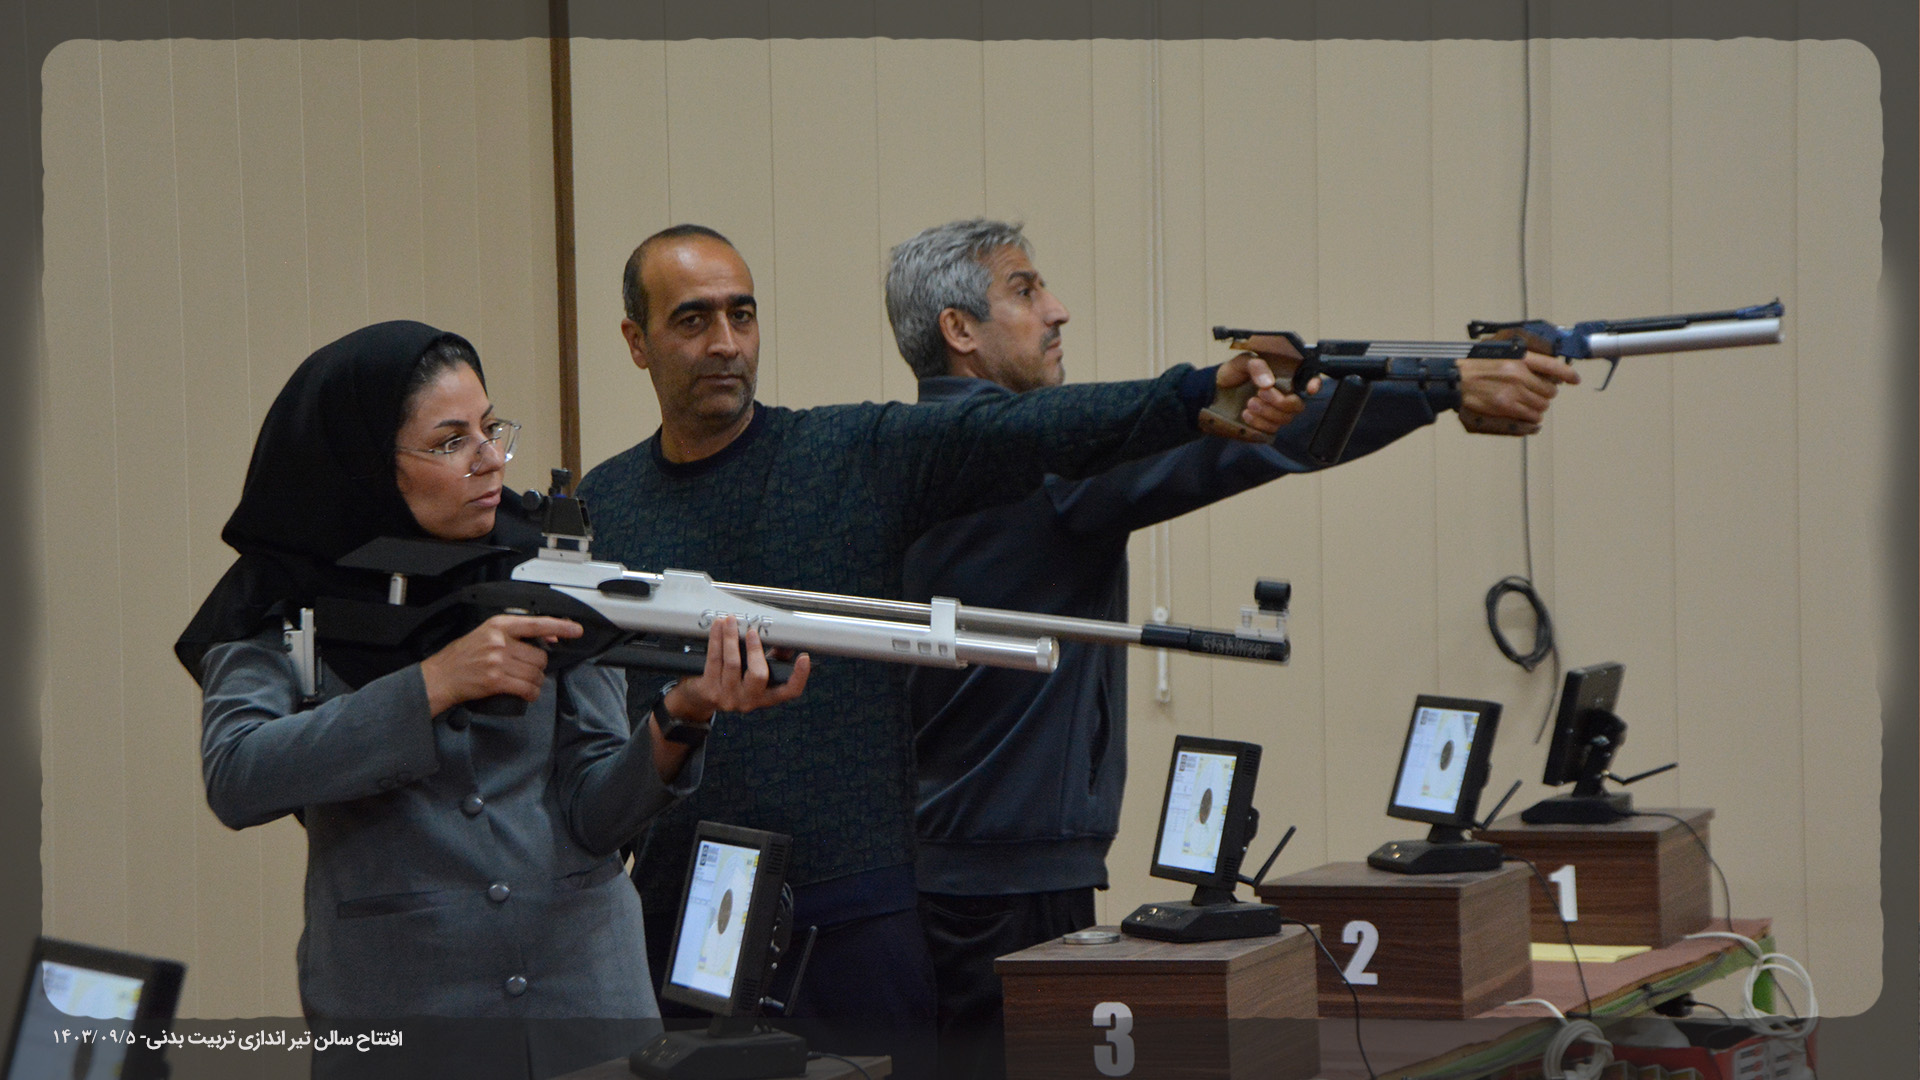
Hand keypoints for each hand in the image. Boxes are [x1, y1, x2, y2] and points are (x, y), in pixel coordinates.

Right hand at [419, 614, 582, 715]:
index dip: (560, 626)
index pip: (537, 623)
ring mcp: (498, 661)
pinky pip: (527, 688)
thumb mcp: (487, 635)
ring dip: (536, 681)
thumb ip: (517, 635)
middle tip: (528, 669)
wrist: (441, 676)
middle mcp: (500, 642)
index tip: (576, 629)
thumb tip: (550, 638)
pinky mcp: (496, 681)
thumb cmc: (463, 656)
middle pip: (539, 655)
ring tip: (525, 682)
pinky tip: (527, 693)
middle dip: (538, 665)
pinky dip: (531, 693)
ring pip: (536, 673)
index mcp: (499, 626)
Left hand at [661, 615, 810, 723]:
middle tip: (752, 631)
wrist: (700, 698)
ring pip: (732, 663)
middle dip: (755, 650)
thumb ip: (773, 659)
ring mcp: (728, 698)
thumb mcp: (755, 673)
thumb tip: (786, 642)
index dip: (799, 676)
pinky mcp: (709, 690)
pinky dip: (716, 640)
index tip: (804, 658)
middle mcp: (749, 701)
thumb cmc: (733, 680)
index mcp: (765, 697)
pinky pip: (714, 660)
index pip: (789, 692)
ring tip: (731, 620)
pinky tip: (718, 627)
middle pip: (758, 675)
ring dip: (731, 638)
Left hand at [1197, 353, 1320, 441]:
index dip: (1314, 383)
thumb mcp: (1241, 362)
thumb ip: (1255, 365)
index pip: (1308, 378)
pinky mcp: (1267, 426)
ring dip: (1267, 412)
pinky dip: (1259, 423)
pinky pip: (1272, 429)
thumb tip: (1268, 382)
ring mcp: (1276, 412)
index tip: (1310, 388)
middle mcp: (1284, 394)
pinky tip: (1246, 414)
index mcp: (1283, 374)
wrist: (1214, 393)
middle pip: (1298, 404)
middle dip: (1280, 401)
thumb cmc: (1231, 374)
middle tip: (1261, 393)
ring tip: (1249, 403)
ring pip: (1285, 419)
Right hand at [1456, 351, 1579, 434]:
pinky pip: (1531, 416)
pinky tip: (1525, 413)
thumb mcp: (1501, 351)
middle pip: (1550, 390)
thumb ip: (1522, 357)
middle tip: (1538, 393)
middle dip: (1547, 393)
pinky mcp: (1507, 406)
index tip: (1574, 379)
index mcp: (1519, 357)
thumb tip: (1544, 365)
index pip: (1553, 366)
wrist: (1456, 380)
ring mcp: (1514, 391)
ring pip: (1543, 405)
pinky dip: (1532, 417)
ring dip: (1539, 406)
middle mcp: (1519, 373)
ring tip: (1529, 404)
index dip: (1567, 374)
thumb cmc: (1475, 366)